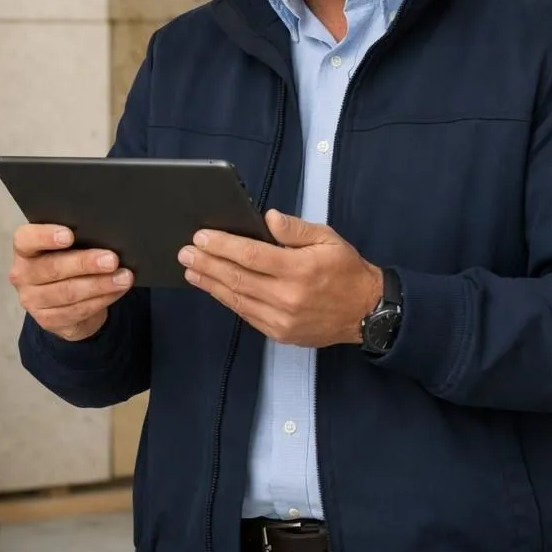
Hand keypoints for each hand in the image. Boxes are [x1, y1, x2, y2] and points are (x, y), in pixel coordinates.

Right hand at [10, 224, 133, 341]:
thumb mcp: (66, 248)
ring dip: (100, 285)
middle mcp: (22, 274)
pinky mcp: (47, 320)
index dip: (46, 236)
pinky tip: (117, 291)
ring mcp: (32, 300)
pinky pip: (78, 310)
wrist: (61, 301)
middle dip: (85, 263)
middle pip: (52, 268)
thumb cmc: (66, 262)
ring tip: (123, 278)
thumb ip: (77, 240)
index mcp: (24, 250)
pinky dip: (102, 299)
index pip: (26, 239)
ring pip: (68, 292)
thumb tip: (105, 236)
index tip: (69, 235)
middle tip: (111, 260)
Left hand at [180, 210, 382, 348]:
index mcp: (299, 269)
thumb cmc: (346, 270)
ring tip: (191, 270)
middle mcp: (287, 296)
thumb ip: (295, 229)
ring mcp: (282, 319)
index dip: (222, 245)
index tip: (201, 237)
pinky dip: (227, 300)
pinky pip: (246, 315)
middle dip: (207, 263)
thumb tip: (267, 218)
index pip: (251, 255)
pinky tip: (214, 289)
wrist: (367, 312)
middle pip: (237, 278)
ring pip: (237, 299)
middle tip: (185, 253)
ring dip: (210, 284)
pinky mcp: (280, 333)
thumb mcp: (328, 239)